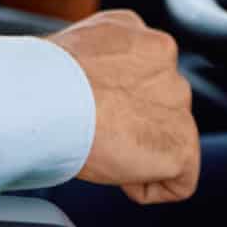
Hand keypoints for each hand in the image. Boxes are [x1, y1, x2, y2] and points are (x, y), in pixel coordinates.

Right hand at [46, 10, 198, 203]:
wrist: (46, 99)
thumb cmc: (45, 79)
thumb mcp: (79, 50)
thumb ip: (104, 63)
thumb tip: (94, 87)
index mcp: (143, 39)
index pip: (148, 77)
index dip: (120, 101)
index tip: (95, 110)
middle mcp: (168, 63)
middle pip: (162, 107)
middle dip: (135, 125)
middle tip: (95, 132)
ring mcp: (178, 103)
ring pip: (170, 140)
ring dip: (140, 153)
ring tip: (101, 148)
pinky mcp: (181, 143)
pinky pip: (177, 180)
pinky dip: (147, 187)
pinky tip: (118, 174)